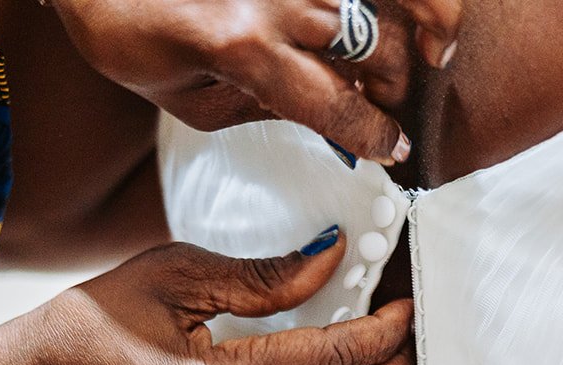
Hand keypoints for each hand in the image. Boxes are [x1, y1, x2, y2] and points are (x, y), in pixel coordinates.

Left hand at [53, 0, 462, 162]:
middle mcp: (271, 1)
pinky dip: (402, 2)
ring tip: (428, 51)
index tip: (395, 151)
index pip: (337, 105)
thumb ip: (269, 108)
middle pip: (379, 47)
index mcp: (242, 51)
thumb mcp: (195, 101)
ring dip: (417, 29)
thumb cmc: (133, 36)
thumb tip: (332, 119)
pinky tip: (405, 19)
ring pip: (387, 0)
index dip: (377, 134)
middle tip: (403, 107)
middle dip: (404, 85)